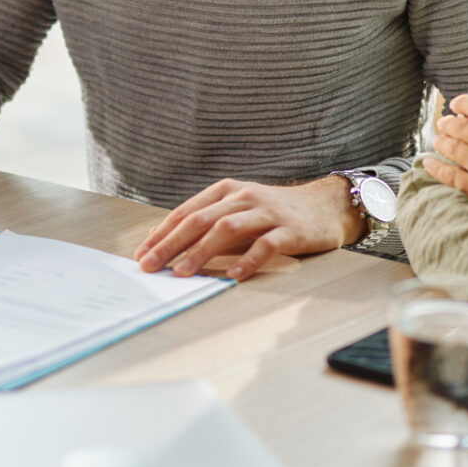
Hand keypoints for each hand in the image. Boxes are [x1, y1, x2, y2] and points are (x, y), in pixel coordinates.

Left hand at [134, 176, 360, 280]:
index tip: (141, 255)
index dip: (161, 234)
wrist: (326, 205)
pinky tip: (233, 276)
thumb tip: (164, 243)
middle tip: (150, 266)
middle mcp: (244, 197)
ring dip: (201, 252)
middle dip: (170, 244)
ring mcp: (268, 212)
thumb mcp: (237, 211)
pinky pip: (266, 245)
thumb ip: (207, 225)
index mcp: (226, 191)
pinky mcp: (291, 230)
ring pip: (227, 229)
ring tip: (182, 273)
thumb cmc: (275, 213)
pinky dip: (247, 260)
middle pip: (200, 220)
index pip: (186, 212)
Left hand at [423, 80, 467, 227]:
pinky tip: (428, 164)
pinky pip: (450, 175)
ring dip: (442, 140)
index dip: (465, 103)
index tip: (456, 103)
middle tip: (444, 121)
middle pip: (462, 127)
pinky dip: (436, 168)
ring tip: (438, 138)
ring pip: (453, 148)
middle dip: (449, 122)